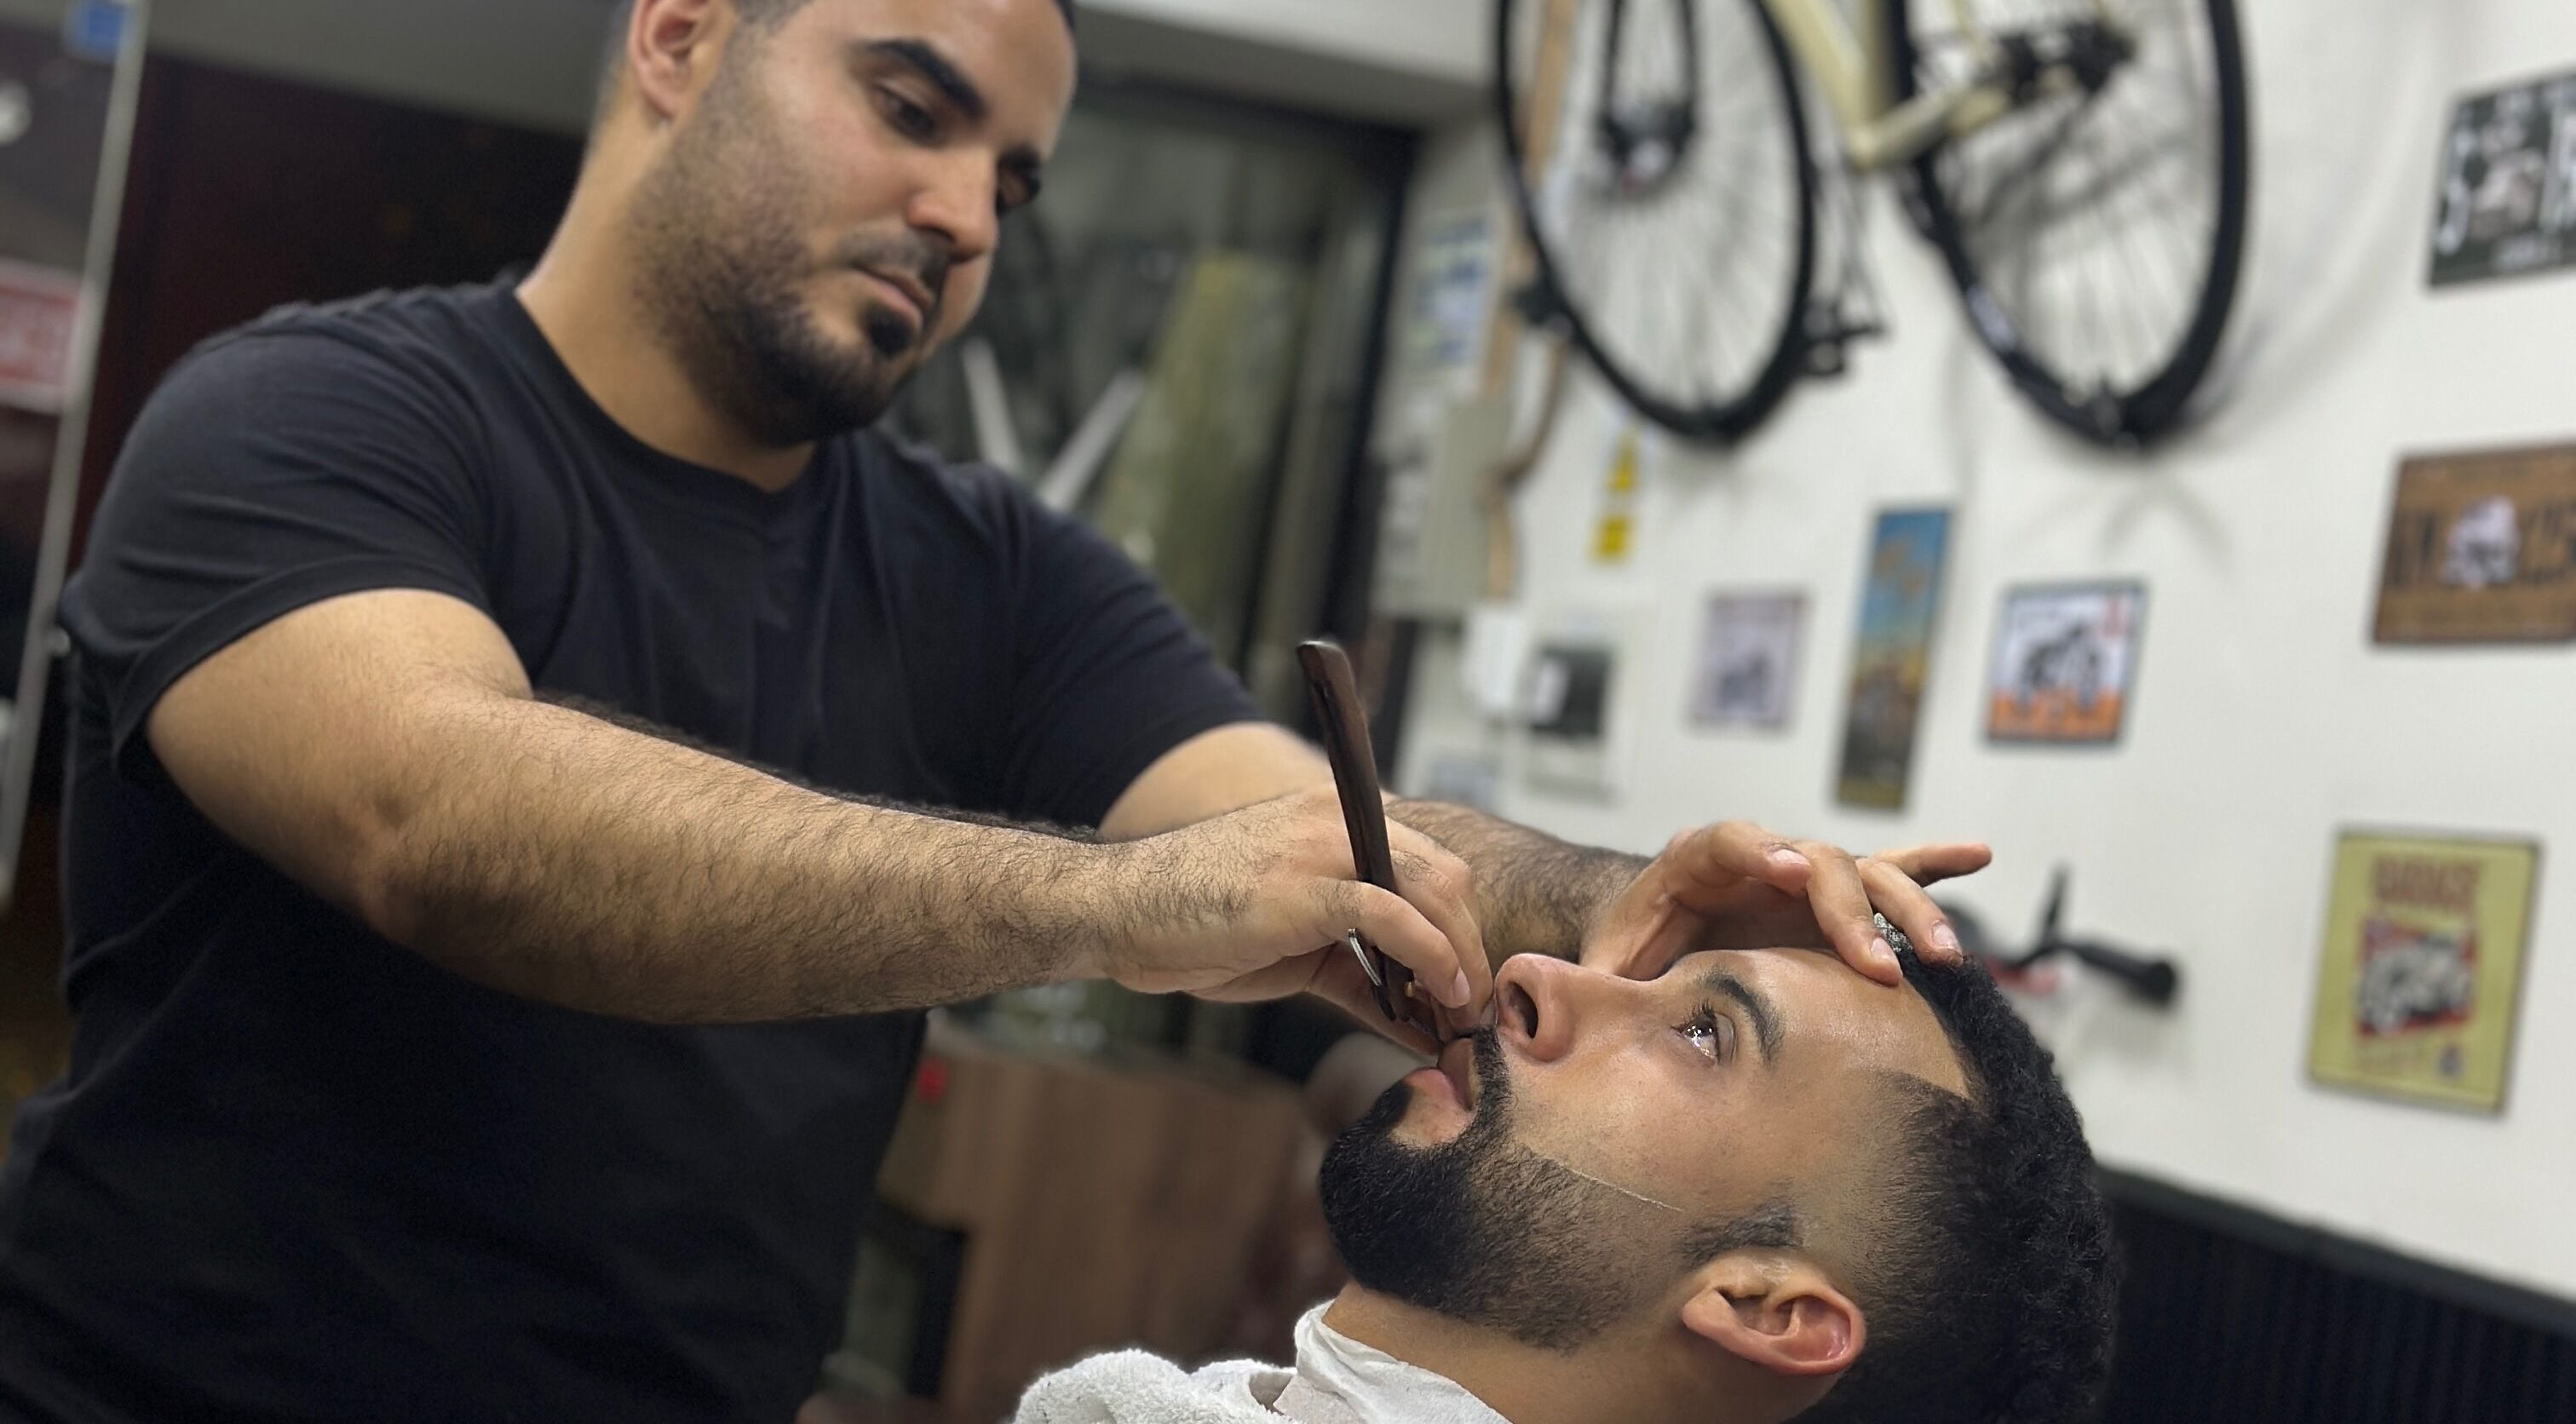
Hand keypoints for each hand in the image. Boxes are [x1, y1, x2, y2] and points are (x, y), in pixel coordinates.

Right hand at [1093, 786, 1492, 1048]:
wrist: (1120, 911)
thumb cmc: (1198, 926)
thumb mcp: (1298, 947)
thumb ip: (1363, 968)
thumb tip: (1421, 1017)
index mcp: (1339, 819)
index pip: (1431, 866)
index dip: (1461, 930)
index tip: (1468, 992)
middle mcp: (1340, 818)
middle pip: (1447, 877)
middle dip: (1472, 949)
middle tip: (1476, 1014)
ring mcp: (1323, 844)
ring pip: (1433, 889)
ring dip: (1461, 959)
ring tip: (1463, 1017)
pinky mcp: (1304, 883)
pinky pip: (1391, 912)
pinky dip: (1428, 956)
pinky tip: (1436, 996)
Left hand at [1582, 821, 1989, 984]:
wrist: (1642, 934)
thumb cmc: (1622, 952)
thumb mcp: (1604, 968)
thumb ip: (1598, 984)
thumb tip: (1576, 1010)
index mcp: (1694, 861)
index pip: (1731, 839)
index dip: (1763, 850)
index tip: (1794, 871)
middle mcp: (1761, 859)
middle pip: (1818, 861)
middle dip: (1849, 912)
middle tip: (1877, 969)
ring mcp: (1805, 877)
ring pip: (1866, 875)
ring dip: (1909, 910)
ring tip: (1949, 956)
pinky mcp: (1835, 902)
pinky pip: (1891, 873)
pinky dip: (1934, 864)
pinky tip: (1979, 854)